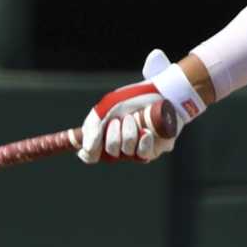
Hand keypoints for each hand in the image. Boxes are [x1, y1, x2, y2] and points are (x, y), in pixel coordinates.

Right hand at [77, 49, 202, 163]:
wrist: (160, 91)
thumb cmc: (132, 98)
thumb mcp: (107, 107)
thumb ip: (92, 127)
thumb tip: (87, 149)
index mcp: (105, 136)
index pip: (91, 155)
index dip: (89, 154)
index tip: (90, 149)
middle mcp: (120, 145)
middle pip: (109, 154)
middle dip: (112, 135)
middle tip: (118, 120)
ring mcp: (137, 148)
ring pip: (126, 151)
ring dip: (128, 133)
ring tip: (133, 118)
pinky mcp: (153, 149)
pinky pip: (144, 154)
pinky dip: (143, 142)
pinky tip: (146, 132)